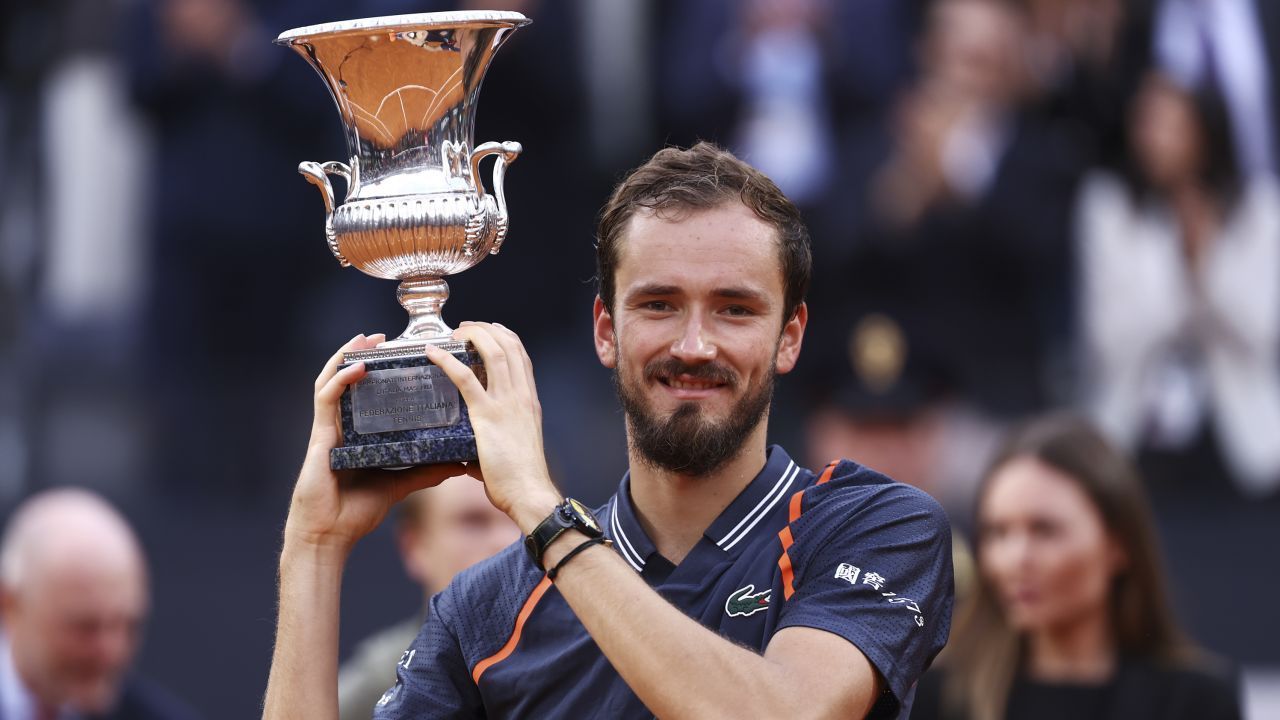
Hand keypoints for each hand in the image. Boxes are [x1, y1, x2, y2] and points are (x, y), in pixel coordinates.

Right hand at [285, 334, 465, 553]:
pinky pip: (326, 398)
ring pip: (333, 379)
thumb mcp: (400, 484)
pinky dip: (341, 379)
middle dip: (363, 353)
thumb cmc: (357, 511)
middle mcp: (343, 424)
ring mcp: (329, 428)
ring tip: (367, 338)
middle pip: (349, 379)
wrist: (330, 535)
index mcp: (359, 433)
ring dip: (348, 355)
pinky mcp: (320, 435)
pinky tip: (358, 367)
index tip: (403, 353)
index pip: (368, 392)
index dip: (380, 370)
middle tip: (385, 337)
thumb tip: (459, 463)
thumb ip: (425, 471)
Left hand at [423, 323, 559, 531]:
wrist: (529, 493)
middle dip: (486, 329)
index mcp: (529, 402)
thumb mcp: (514, 449)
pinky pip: (465, 379)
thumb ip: (494, 443)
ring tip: (454, 333)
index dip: (505, 337)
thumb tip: (469, 456)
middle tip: (466, 327)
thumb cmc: (521, 479)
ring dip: (472, 335)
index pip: (521, 357)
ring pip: (493, 353)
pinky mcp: (488, 416)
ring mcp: (507, 403)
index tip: (491, 329)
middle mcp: (522, 396)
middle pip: (509, 346)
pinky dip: (447, 360)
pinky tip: (432, 352)